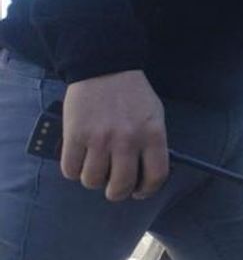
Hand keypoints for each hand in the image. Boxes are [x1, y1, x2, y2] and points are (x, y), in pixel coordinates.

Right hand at [61, 70, 167, 201]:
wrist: (105, 67)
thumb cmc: (132, 94)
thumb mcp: (153, 116)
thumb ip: (152, 144)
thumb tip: (146, 174)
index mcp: (153, 135)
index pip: (155, 176)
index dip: (147, 190)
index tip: (139, 191)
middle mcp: (127, 140)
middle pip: (120, 186)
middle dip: (116, 192)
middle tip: (113, 185)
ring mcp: (99, 139)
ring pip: (92, 181)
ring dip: (93, 179)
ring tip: (96, 166)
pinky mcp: (75, 135)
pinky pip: (70, 170)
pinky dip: (74, 170)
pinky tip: (80, 159)